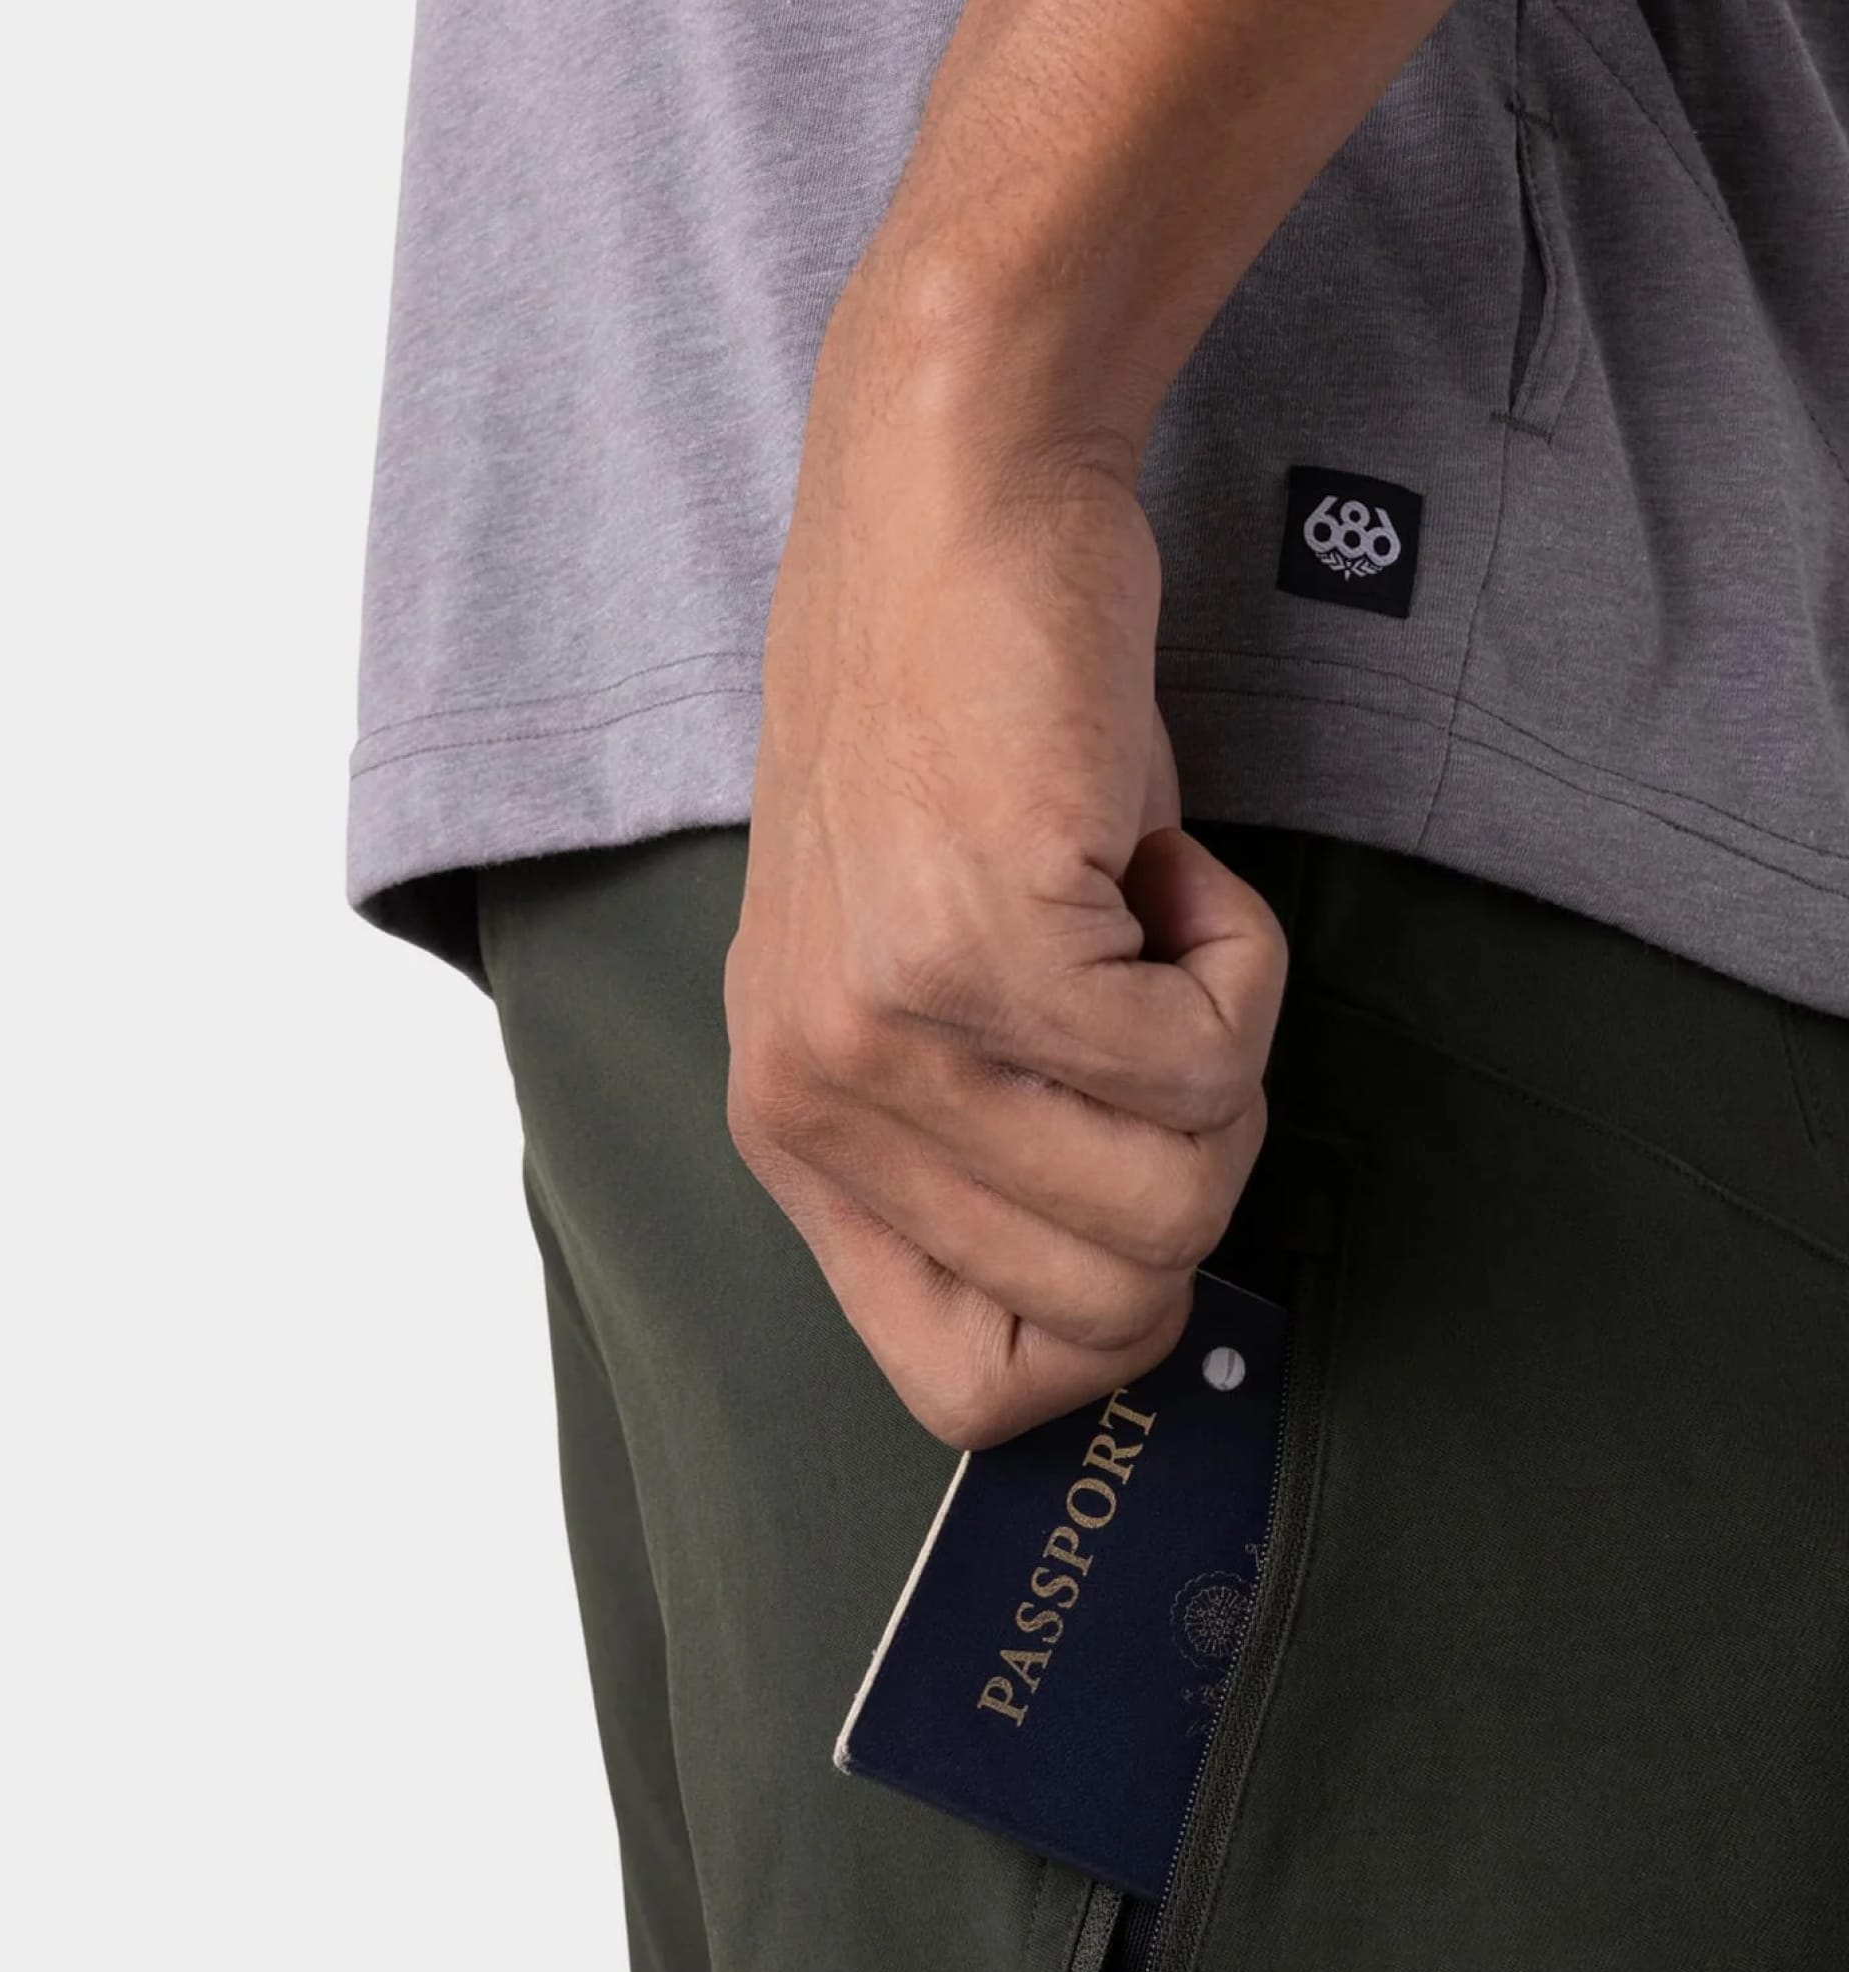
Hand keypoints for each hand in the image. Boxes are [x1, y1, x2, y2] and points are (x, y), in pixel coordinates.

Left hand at [724, 288, 1286, 1448]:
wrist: (943, 513)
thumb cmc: (960, 743)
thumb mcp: (921, 986)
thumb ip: (983, 1151)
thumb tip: (1133, 1298)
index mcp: (796, 1143)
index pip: (967, 1391)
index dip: (1104, 1333)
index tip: (1142, 1193)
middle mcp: (819, 1108)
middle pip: (1116, 1302)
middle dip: (1198, 1159)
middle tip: (1158, 1005)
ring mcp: (891, 1034)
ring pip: (1182, 1188)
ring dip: (1225, 1049)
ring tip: (1143, 918)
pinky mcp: (983, 944)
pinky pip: (1210, 1054)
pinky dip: (1240, 955)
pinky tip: (1154, 859)